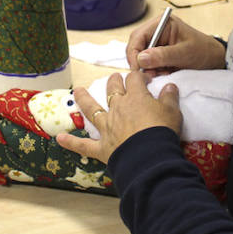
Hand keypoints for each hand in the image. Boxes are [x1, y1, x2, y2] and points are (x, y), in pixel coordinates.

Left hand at [56, 71, 180, 163]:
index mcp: (136, 98)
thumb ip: (169, 97)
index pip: (135, 80)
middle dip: (114, 82)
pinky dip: (71, 142)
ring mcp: (107, 126)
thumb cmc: (162, 131)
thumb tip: (170, 85)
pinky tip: (60, 138)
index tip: (144, 79)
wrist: (150, 156)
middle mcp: (118, 108)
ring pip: (92, 109)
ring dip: (84, 99)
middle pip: (113, 89)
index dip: (139, 77)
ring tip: (77, 91)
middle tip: (115, 79)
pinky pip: (84, 145)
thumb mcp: (172, 111)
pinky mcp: (102, 146)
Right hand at [125, 13, 226, 76]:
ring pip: (141, 57)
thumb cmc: (204, 51)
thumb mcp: (184, 53)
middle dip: (141, 62)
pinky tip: (165, 73)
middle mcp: (156, 32)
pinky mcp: (159, 54)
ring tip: (163, 73)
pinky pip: (148, 64)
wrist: (215, 60)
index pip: (138, 36)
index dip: (134, 53)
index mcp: (161, 24)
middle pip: (136, 47)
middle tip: (151, 74)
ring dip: (148, 68)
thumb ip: (163, 55)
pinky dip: (154, 71)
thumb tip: (141, 59)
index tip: (138, 68)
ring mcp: (157, 43)